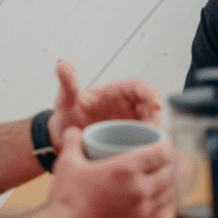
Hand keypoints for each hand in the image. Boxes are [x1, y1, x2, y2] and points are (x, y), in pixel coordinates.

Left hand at [47, 61, 162, 150]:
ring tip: (151, 144)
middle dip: (156, 116)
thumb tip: (61, 65)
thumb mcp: (65, 101)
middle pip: (150, 106)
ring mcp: (127, 123)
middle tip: (154, 132)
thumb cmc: (65, 118)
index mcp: (113, 93)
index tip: (157, 107)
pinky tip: (146, 152)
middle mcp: (124, 106)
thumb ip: (67, 84)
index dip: (150, 94)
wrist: (61, 140)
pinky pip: (144, 139)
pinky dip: (149, 144)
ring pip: (150, 123)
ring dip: (155, 132)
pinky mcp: (127, 139)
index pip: (139, 87)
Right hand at [47, 126, 173, 217]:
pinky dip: (166, 201)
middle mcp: (140, 189)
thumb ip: (72, 142)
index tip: (164, 140)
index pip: (160, 153)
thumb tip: (74, 131)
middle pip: (168, 171)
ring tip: (164, 175)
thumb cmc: (66, 197)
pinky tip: (162, 198)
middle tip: (163, 156)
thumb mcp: (66, 163)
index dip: (166, 144)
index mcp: (126, 169)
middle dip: (169, 161)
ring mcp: (142, 210)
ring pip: (168, 192)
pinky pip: (163, 211)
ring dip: (170, 181)